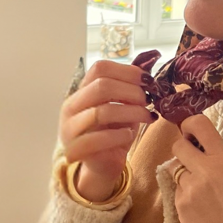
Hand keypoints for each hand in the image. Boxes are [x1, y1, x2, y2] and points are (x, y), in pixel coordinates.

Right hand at [59, 59, 152, 201]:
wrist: (102, 165)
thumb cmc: (113, 133)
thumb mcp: (123, 106)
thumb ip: (131, 85)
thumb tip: (152, 57)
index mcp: (81, 91)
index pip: (100, 69)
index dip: (127, 71)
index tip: (148, 81)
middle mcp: (71, 107)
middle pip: (101, 86)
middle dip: (132, 92)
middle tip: (149, 101)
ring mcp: (70, 128)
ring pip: (102, 111)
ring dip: (131, 113)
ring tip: (146, 118)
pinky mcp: (76, 150)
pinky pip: (99, 138)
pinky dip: (120, 135)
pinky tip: (130, 135)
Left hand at [168, 115, 222, 222]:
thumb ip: (214, 159)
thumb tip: (192, 144)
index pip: (200, 124)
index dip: (188, 125)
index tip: (188, 132)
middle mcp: (208, 168)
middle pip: (178, 144)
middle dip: (181, 152)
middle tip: (190, 164)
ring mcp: (192, 185)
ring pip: (174, 168)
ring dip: (181, 176)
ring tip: (198, 192)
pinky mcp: (180, 201)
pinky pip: (174, 189)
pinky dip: (181, 195)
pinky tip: (196, 208)